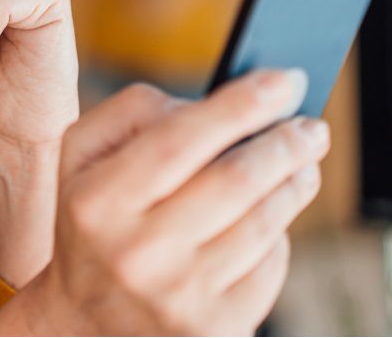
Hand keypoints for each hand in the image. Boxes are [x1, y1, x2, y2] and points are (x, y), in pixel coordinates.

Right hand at [11, 69, 327, 335]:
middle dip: (286, 143)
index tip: (287, 78)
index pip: (181, 140)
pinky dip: (279, 233)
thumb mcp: (81, 158)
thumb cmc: (93, 221)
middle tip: (310, 125)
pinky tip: (271, 216)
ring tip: (303, 160)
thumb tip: (213, 105)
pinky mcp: (217, 330)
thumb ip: (134, 112)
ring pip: (264, 223)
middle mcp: (137, 254)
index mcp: (98, 202)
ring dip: (295, 182)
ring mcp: (180, 299)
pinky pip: (270, 266)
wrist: (85, 323)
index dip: (241, 104)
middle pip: (236, 181)